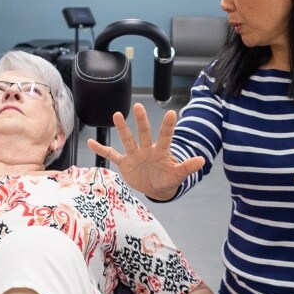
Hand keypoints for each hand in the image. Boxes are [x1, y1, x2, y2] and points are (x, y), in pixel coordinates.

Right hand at [88, 103, 206, 200]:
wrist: (155, 187)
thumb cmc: (167, 178)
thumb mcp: (178, 174)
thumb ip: (187, 167)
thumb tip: (202, 160)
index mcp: (161, 151)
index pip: (165, 136)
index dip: (168, 126)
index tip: (171, 112)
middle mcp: (147, 149)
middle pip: (144, 132)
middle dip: (142, 120)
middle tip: (139, 106)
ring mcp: (135, 154)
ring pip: (128, 139)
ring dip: (122, 128)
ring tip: (117, 115)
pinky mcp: (125, 163)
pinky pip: (111, 154)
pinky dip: (101, 149)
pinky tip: (91, 142)